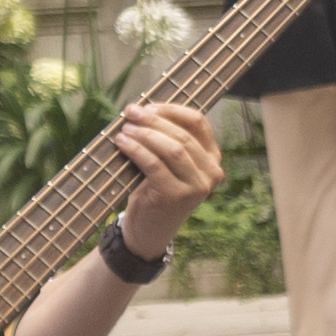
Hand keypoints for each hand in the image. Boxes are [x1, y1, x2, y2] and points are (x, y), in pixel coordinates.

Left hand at [109, 102, 223, 255]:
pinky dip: (136, 150)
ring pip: (171, 148)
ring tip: (124, 129)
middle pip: (182, 134)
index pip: (197, 122)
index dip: (171, 109)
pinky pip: (154, 164)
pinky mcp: (177, 196)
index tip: (147, 105)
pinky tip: (122, 143)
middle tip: (130, 113)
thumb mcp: (168, 163)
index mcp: (213, 157)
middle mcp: (212, 172)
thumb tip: (142, 108)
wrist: (150, 231)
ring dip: (144, 134)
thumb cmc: (156, 190)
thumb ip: (166, 139)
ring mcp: (197, 186)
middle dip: (153, 120)